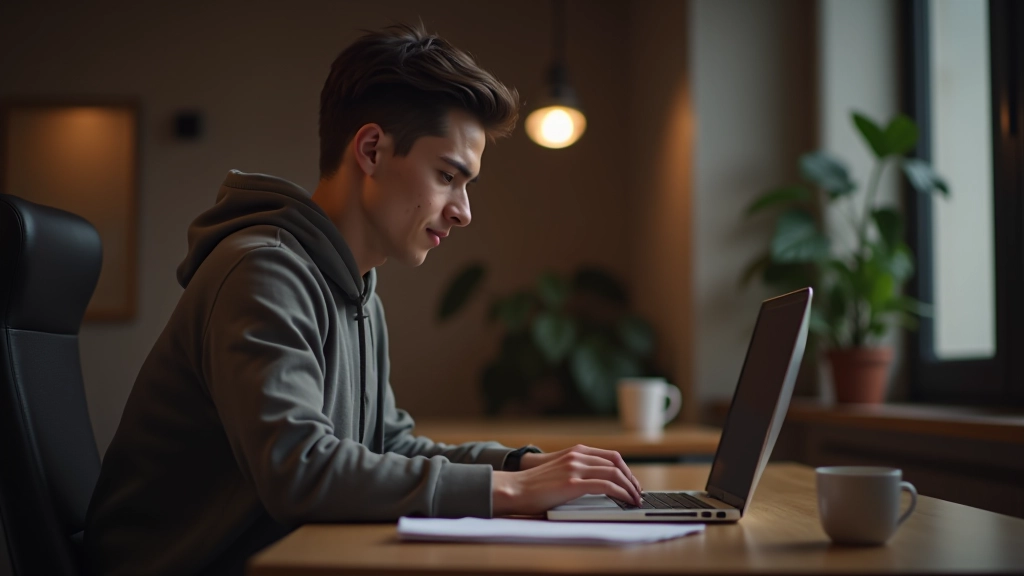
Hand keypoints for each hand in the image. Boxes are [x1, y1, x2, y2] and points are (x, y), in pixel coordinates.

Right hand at [492, 445, 641, 515]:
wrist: (515, 488)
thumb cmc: (535, 484)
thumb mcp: (560, 469)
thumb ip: (578, 470)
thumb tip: (598, 482)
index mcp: (576, 451)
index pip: (612, 456)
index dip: (627, 470)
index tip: (632, 483)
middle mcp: (578, 456)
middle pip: (617, 463)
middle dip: (632, 479)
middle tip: (637, 493)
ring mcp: (575, 468)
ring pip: (615, 473)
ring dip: (629, 487)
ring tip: (634, 500)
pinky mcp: (572, 483)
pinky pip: (606, 485)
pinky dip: (620, 493)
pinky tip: (624, 501)